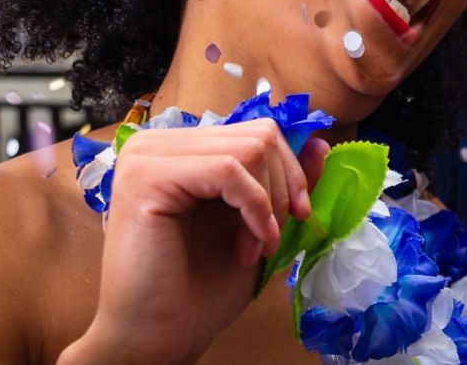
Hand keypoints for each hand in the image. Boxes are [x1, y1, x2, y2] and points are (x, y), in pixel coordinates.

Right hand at [61, 121, 329, 364]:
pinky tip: (248, 249)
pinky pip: (227, 170)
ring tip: (255, 249)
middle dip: (281, 189)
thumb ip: (283, 181)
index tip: (298, 215)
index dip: (290, 172)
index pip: (257, 131)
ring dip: (267, 205)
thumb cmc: (200, 287)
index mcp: (179, 148)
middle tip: (272, 239)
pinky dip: (254, 209)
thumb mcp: (257, 224)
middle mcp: (156, 142)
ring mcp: (147, 156)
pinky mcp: (146, 177)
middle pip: (258, 135)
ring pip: (248, 149)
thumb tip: (320, 142)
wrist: (159, 336)